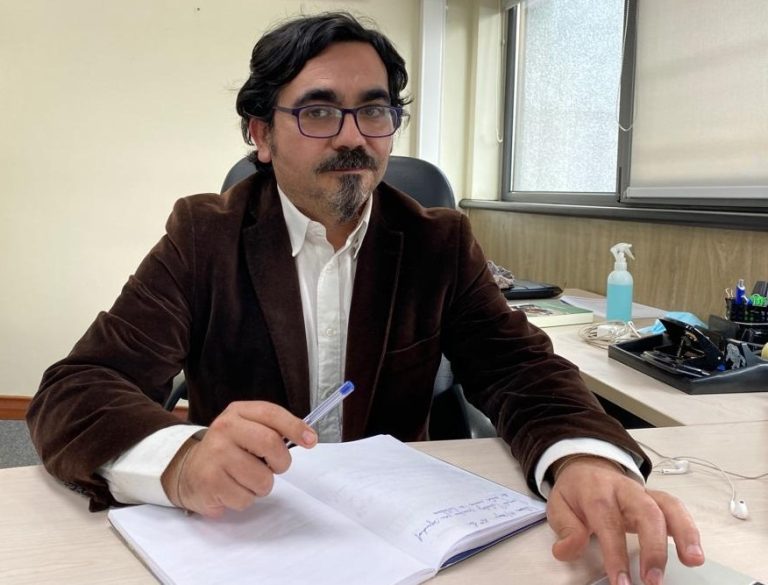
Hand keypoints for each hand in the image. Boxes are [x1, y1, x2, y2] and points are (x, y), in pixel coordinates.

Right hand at [161, 401, 316, 517]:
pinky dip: (245, 499)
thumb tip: (308, 437)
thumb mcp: (246, 429)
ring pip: (262, 478)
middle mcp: (224, 429)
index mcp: (238, 412)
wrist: (188, 471)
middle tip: (275, 467)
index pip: (271, 413)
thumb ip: (272, 429)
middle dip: (281, 462)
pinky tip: (232, 489)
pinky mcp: (210, 482)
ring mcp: (215, 455)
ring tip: (246, 479)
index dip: (295, 427)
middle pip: (270, 443)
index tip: (311, 440)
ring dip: (262, 485)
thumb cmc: (228, 450)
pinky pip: (246, 498)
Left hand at [546, 456, 703, 584]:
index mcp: (596, 491)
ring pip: (668, 506)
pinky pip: (677, 509)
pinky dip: (689, 529)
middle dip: (654, 547)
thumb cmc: (576, 492)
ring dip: (684, 534)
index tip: (622, 582)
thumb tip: (567, 550)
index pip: (608, 521)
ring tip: (693, 561)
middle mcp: (624, 490)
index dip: (616, 553)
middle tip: (653, 580)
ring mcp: (644, 493)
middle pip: (646, 511)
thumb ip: (564, 528)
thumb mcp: (558, 505)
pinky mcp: (657, 499)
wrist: (587, 467)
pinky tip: (695, 553)